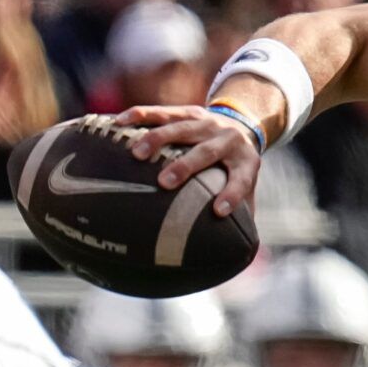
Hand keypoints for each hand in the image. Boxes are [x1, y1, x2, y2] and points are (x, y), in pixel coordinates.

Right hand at [114, 104, 261, 217]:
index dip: (232, 195)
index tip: (218, 212)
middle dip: (186, 166)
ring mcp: (208, 123)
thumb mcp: (248, 187)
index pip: (241, 180)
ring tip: (136, 154)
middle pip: (207, 152)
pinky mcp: (188, 111)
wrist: (243, 123)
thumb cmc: (237, 168)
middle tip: (164, 182)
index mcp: (246, 163)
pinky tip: (119, 123)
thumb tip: (235, 255)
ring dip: (158, 139)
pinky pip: (163, 111)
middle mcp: (228, 140)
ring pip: (182, 128)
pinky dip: (141, 115)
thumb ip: (242, 215)